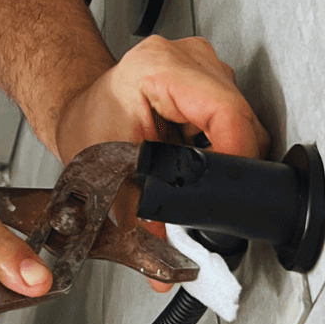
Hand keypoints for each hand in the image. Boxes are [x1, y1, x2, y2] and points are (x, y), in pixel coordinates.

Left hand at [54, 35, 267, 289]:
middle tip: (206, 193)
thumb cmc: (88, 127)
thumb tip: (162, 267)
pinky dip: (222, 139)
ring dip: (228, 151)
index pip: (226, 113)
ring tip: (192, 167)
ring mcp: (202, 61)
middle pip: (241, 117)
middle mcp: (187, 56)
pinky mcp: (210, 73)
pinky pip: (234, 114)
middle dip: (232, 162)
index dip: (236, 157)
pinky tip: (196, 149)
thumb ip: (140, 220)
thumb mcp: (110, 174)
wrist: (81, 108)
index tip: (228, 191)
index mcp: (159, 68)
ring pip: (243, 117)